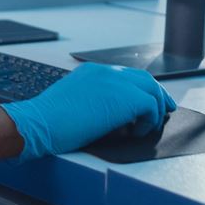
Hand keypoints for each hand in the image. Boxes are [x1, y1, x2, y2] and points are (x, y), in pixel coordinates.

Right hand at [0, 62, 175, 161]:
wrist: (39, 123)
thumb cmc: (49, 121)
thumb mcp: (74, 101)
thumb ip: (94, 100)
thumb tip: (113, 115)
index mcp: (93, 71)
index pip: (126, 75)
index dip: (141, 89)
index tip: (148, 101)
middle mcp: (107, 72)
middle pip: (144, 79)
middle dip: (158, 95)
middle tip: (165, 110)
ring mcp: (117, 82)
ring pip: (152, 90)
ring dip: (155, 110)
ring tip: (149, 127)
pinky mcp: (126, 99)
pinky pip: (151, 107)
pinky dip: (148, 121)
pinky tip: (136, 132)